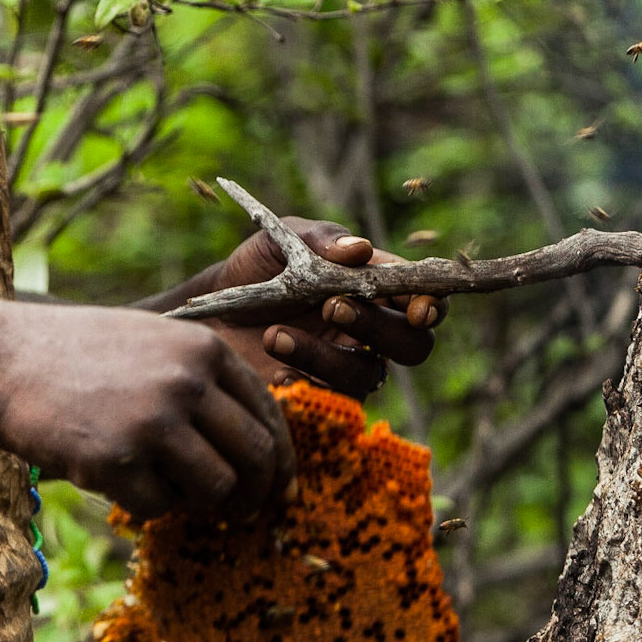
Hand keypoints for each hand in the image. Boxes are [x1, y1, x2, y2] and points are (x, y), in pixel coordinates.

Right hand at [0, 303, 294, 522]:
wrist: (5, 359)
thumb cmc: (82, 355)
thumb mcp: (155, 345)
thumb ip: (205, 384)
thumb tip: (261, 453)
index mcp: (203, 349)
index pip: (269, 414)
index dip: (281, 459)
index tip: (280, 489)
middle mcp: (187, 382)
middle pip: (255, 458)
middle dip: (256, 495)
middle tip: (244, 513)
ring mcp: (153, 421)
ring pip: (218, 489)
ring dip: (204, 504)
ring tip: (174, 492)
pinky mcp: (117, 461)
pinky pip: (160, 508)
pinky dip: (146, 505)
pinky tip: (119, 478)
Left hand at [206, 218, 445, 403]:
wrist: (210, 310)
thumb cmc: (256, 268)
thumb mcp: (283, 240)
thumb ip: (322, 239)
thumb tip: (362, 250)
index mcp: (375, 287)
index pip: (424, 298)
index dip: (432, 305)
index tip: (416, 308)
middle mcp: (370, 331)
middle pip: (412, 344)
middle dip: (378, 327)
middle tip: (332, 307)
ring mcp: (346, 365)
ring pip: (367, 374)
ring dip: (325, 355)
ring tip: (274, 335)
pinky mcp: (318, 395)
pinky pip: (329, 402)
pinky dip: (303, 383)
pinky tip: (273, 370)